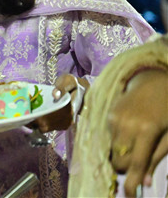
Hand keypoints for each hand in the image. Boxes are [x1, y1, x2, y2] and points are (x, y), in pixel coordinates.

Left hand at [31, 74, 88, 132]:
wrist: (84, 92)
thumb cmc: (73, 85)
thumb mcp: (69, 81)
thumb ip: (62, 87)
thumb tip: (55, 95)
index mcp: (69, 110)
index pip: (48, 120)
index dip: (35, 118)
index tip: (26, 111)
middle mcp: (67, 120)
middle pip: (44, 127)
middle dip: (31, 120)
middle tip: (23, 112)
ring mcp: (65, 124)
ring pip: (45, 128)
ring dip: (34, 122)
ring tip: (28, 112)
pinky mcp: (63, 125)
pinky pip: (48, 127)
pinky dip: (39, 122)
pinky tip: (35, 113)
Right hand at [108, 69, 167, 196]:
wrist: (153, 81)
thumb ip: (156, 157)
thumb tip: (144, 181)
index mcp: (147, 131)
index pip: (135, 163)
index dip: (131, 182)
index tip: (130, 195)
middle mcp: (127, 125)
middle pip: (118, 160)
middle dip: (126, 168)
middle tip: (136, 166)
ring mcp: (115, 119)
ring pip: (112, 150)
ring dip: (121, 155)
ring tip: (135, 145)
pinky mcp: (109, 115)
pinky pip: (110, 137)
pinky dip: (118, 142)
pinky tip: (130, 132)